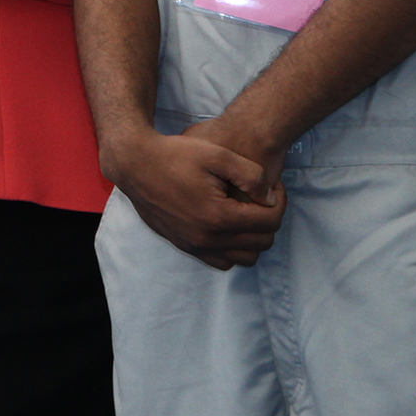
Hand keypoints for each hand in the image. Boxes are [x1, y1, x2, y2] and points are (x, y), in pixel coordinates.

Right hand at [102, 126, 285, 269]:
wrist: (136, 163)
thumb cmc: (176, 155)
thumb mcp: (218, 154)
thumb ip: (252, 175)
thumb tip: (269, 198)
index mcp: (219, 216)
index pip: (270, 221)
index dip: (280, 201)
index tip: (273, 186)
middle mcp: (207, 238)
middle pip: (262, 242)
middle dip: (270, 219)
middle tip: (262, 197)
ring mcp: (194, 246)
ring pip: (245, 258)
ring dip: (254, 237)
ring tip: (246, 212)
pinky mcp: (184, 246)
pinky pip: (222, 262)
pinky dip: (233, 248)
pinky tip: (228, 224)